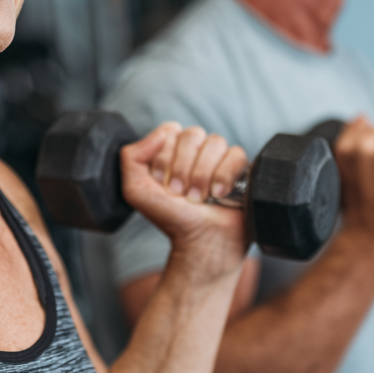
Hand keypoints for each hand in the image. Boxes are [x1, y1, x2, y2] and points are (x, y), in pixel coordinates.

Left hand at [119, 122, 247, 277]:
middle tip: (180, 193)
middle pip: (192, 135)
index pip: (170, 131)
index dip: (165, 159)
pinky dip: (225, 176)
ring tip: (199, 198)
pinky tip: (219, 195)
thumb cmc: (170, 217)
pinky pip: (236, 154)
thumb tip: (162, 132)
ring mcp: (219, 157)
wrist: (200, 241)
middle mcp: (196, 150)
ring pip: (215, 142)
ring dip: (203, 175)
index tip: (163, 185)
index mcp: (171, 150)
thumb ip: (132, 157)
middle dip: (183, 169)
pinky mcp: (241, 167)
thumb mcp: (136, 190)